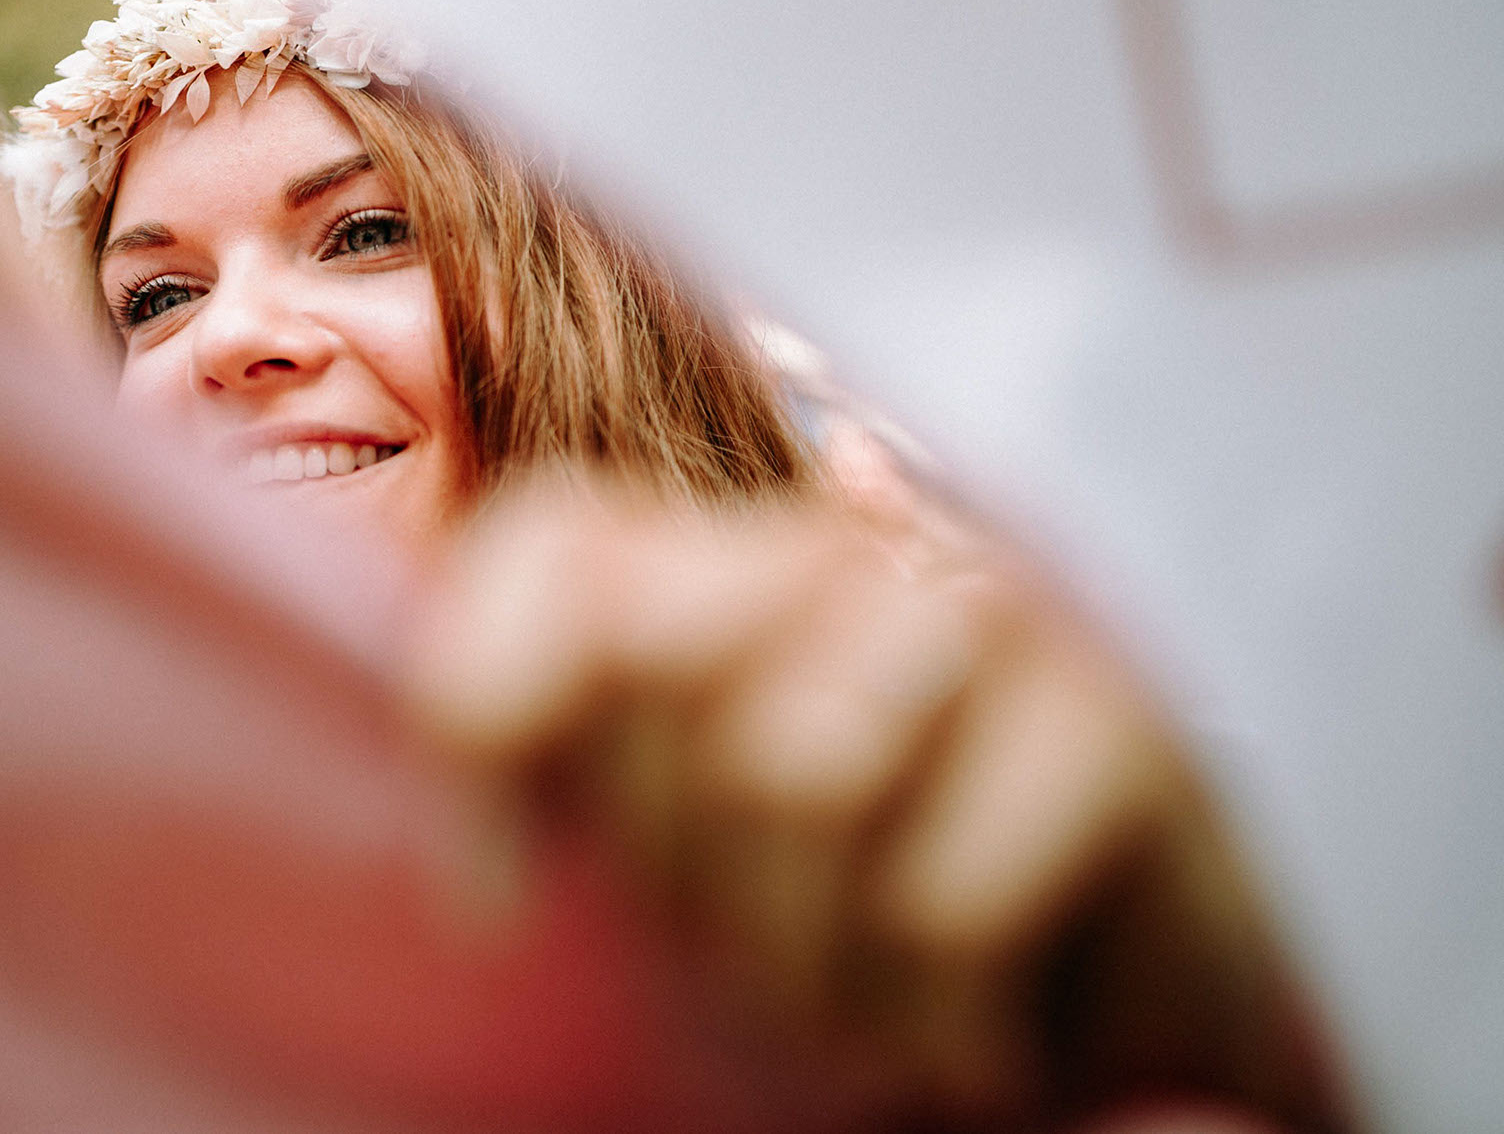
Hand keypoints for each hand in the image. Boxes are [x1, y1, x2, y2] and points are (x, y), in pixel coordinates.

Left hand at [409, 463, 1343, 1131]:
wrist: (1128, 1055)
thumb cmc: (855, 953)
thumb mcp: (669, 862)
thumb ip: (564, 783)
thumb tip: (473, 854)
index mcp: (711, 567)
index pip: (557, 546)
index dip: (489, 705)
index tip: (496, 897)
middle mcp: (847, 551)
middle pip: (660, 672)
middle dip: (673, 877)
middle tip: (743, 974)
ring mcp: (992, 618)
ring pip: (794, 773)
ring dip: (799, 964)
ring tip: (849, 1027)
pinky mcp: (1123, 734)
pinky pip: (939, 899)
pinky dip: (926, 1026)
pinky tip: (967, 1050)